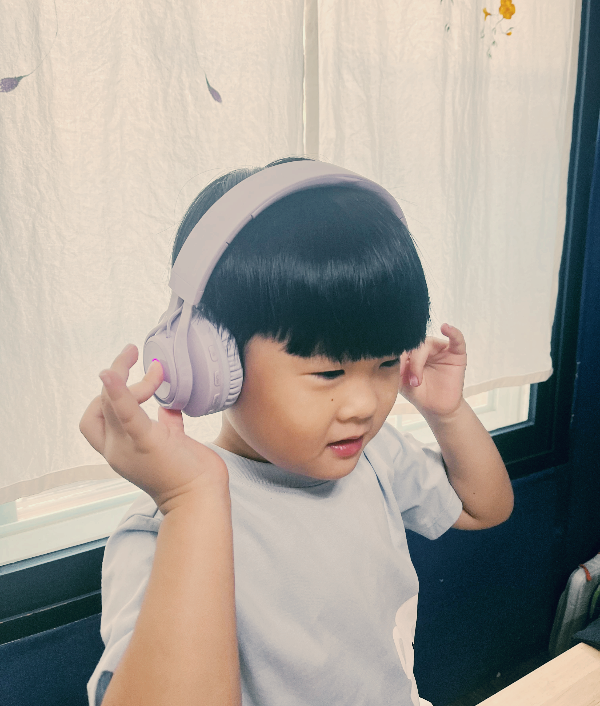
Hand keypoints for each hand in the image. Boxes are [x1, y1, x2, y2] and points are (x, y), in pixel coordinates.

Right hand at [79, 344, 228, 513]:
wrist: (201, 499)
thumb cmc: (189, 473)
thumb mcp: (171, 442)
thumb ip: (164, 424)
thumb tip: (168, 405)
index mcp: (120, 448)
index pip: (98, 415)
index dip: (111, 392)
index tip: (144, 374)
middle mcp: (116, 449)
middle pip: (100, 405)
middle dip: (115, 375)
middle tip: (131, 352)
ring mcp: (127, 448)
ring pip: (108, 404)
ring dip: (125, 376)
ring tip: (145, 361)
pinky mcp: (147, 442)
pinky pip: (125, 415)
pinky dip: (118, 393)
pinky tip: (111, 373)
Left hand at [399, 323, 466, 418]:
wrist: (438, 409)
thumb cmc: (420, 395)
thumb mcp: (402, 382)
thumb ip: (397, 368)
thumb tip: (392, 355)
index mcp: (411, 352)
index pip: (402, 345)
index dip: (397, 354)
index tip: (394, 370)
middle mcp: (425, 349)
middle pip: (414, 344)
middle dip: (409, 363)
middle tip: (410, 382)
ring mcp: (440, 350)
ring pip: (428, 343)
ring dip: (419, 360)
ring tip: (417, 381)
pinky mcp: (456, 354)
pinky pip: (456, 339)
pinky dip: (453, 332)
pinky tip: (446, 328)